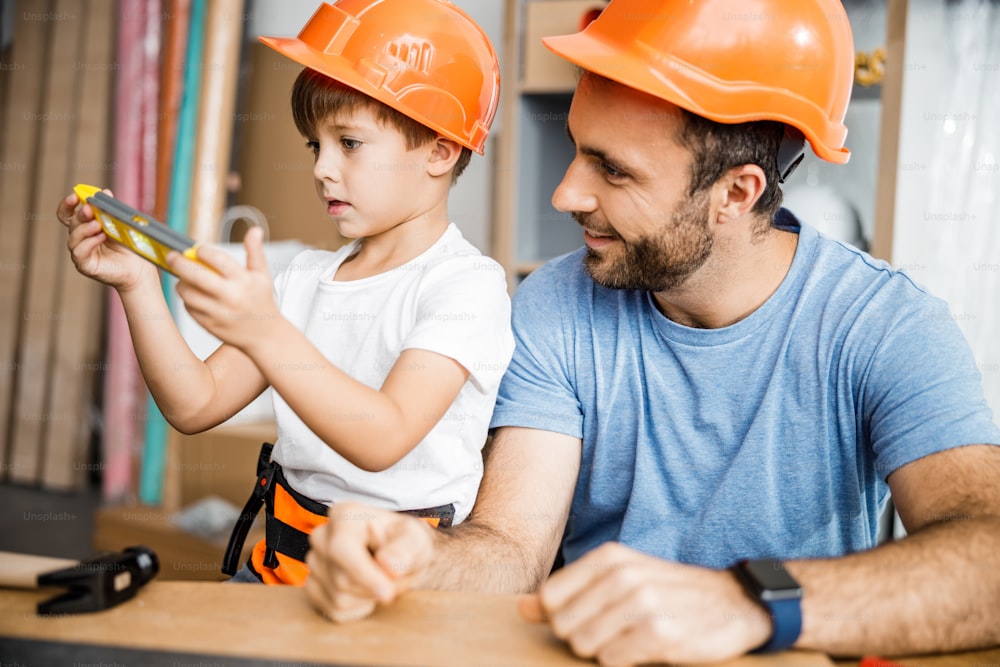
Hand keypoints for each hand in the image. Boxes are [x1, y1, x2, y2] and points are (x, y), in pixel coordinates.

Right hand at [58, 189, 155, 289]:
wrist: (139, 268)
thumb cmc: (129, 246)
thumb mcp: (119, 224)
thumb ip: (110, 209)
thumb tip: (104, 192)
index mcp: (86, 227)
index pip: (68, 214)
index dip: (68, 204)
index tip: (75, 196)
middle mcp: (80, 239)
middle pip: (72, 223)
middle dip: (80, 215)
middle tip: (90, 209)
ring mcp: (81, 253)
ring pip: (73, 237)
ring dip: (85, 229)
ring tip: (99, 225)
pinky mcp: (85, 265)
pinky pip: (79, 252)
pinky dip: (89, 243)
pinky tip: (100, 237)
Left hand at [169, 226, 279, 348]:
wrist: (265, 335)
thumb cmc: (262, 301)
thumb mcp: (262, 275)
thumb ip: (255, 251)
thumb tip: (255, 230)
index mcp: (243, 281)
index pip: (217, 259)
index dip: (202, 251)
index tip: (197, 249)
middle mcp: (230, 296)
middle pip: (195, 275)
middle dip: (179, 262)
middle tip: (172, 256)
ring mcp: (218, 312)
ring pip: (187, 292)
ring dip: (182, 282)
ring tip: (186, 278)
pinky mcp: (209, 324)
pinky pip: (188, 307)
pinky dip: (187, 299)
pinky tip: (194, 294)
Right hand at [305, 502, 434, 622]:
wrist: (401, 560)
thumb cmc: (406, 544)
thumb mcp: (415, 539)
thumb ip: (406, 549)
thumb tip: (388, 564)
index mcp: (345, 515)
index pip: (341, 548)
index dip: (363, 574)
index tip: (387, 593)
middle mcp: (322, 536)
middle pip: (342, 580)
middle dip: (375, 588)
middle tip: (396, 578)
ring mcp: (314, 563)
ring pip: (339, 599)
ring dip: (369, 598)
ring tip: (382, 580)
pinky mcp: (313, 587)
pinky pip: (335, 613)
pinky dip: (358, 610)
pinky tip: (368, 592)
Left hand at [521, 542, 771, 665]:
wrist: (734, 604)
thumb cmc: (670, 592)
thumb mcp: (621, 578)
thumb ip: (569, 592)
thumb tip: (522, 609)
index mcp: (611, 558)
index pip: (550, 597)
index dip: (561, 618)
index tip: (587, 619)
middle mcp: (624, 576)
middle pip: (564, 625)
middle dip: (582, 638)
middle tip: (614, 633)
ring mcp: (643, 604)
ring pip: (585, 645)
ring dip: (604, 652)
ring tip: (630, 641)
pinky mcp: (661, 635)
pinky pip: (612, 662)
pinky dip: (623, 663)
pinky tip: (645, 651)